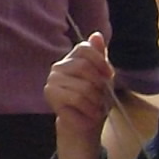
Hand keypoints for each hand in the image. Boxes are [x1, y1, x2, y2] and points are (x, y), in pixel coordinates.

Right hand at [44, 32, 117, 158]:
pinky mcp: (50, 94)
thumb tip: (97, 34)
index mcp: (71, 59)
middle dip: (99, 85)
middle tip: (101, 98)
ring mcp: (52, 79)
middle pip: (85, 66)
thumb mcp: (103, 77)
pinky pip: (76, 98)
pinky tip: (88, 114)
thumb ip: (99, 56)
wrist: (85, 125)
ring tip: (95, 108)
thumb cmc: (95, 101)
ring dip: (96, 101)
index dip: (100, 61)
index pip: (85, 48)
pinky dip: (88, 110)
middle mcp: (59, 66)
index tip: (108, 75)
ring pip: (83, 86)